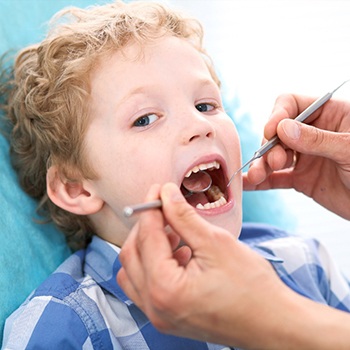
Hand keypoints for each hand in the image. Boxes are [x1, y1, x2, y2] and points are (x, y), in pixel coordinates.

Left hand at [117, 183, 300, 348]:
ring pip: (134, 270)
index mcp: (165, 288)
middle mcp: (154, 307)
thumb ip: (184, 216)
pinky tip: (179, 253)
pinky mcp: (167, 317)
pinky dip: (155, 264)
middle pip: (132, 254)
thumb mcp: (215, 242)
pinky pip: (146, 285)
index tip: (158, 189)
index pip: (147, 237)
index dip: (150, 208)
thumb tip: (166, 193)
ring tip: (174, 232)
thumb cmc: (251, 287)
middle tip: (164, 208)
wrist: (272, 324)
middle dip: (146, 226)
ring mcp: (159, 316)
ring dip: (148, 246)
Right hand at [244, 94, 349, 218]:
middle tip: (275, 160)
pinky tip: (248, 183)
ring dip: (262, 164)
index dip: (277, 115)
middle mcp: (313, 133)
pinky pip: (277, 178)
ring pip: (274, 155)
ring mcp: (306, 156)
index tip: (270, 131)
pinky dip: (262, 182)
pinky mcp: (302, 179)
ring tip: (256, 176)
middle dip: (270, 145)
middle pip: (278, 132)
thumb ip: (317, 139)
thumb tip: (282, 128)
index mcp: (329, 114)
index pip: (292, 104)